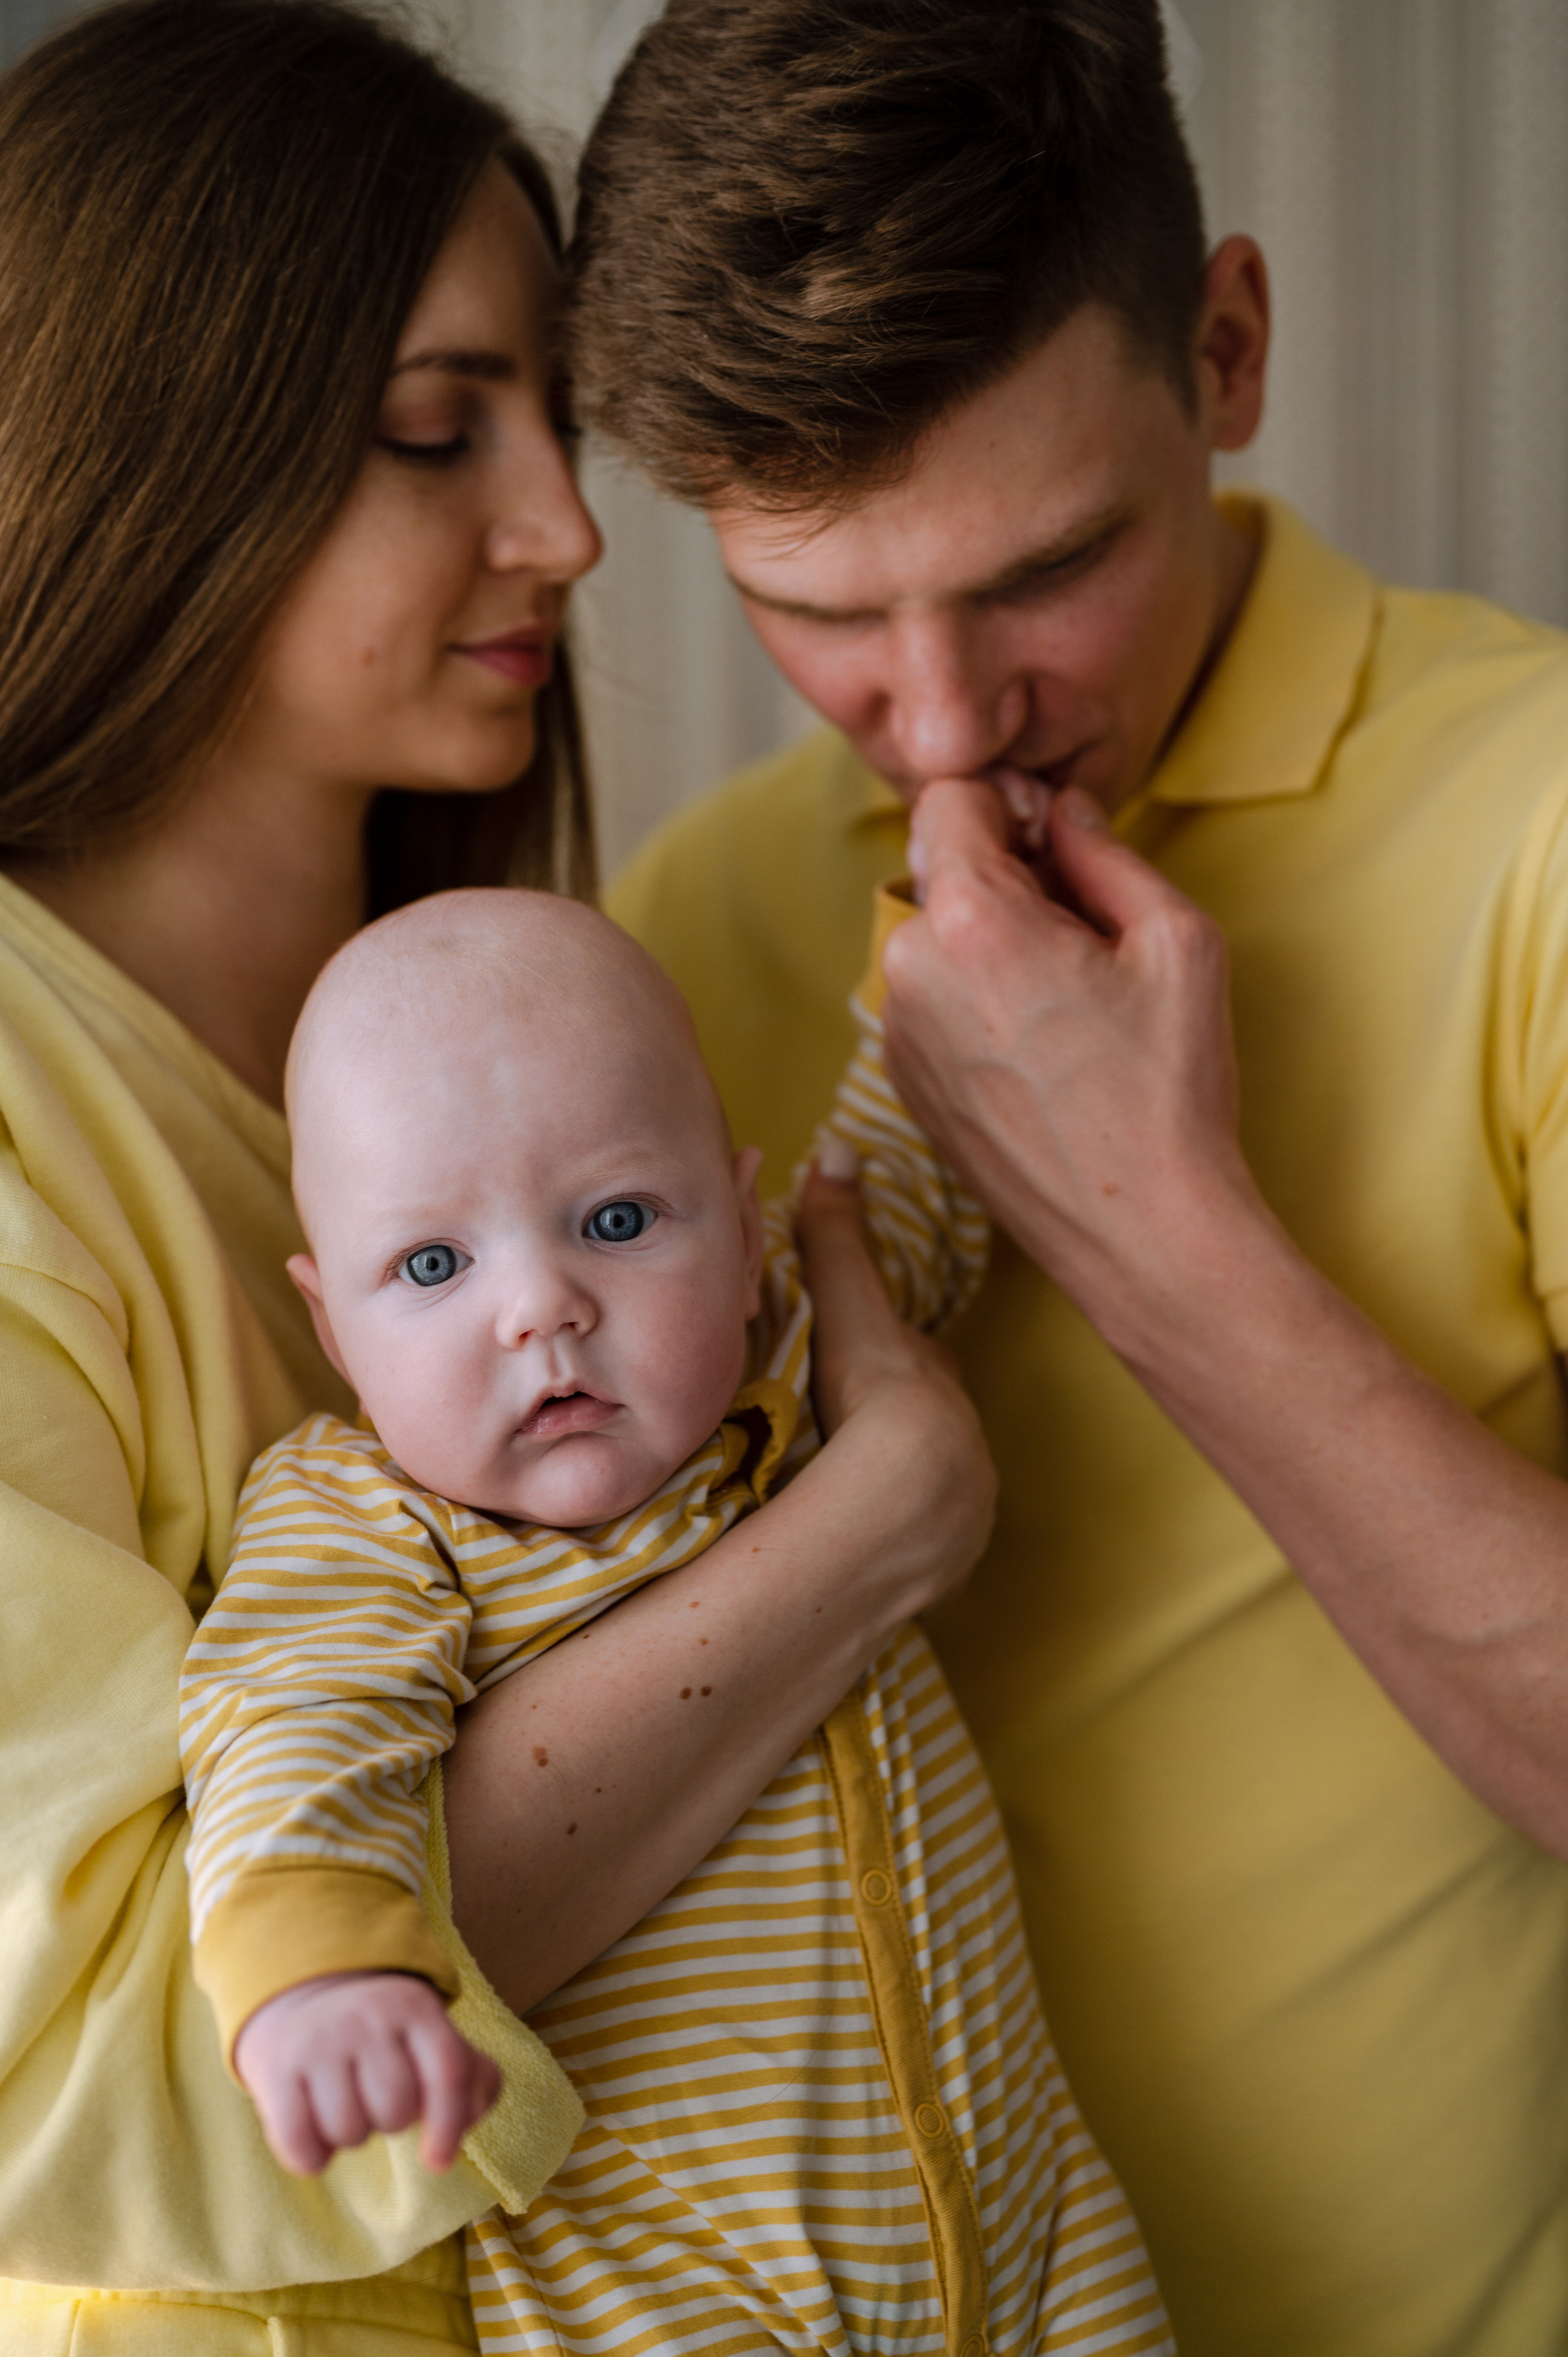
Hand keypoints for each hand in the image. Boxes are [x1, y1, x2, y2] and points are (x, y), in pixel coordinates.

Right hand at [234, 1970, 499, 2176]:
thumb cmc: (383, 2038)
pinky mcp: (276, 2069)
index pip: (447, 2070)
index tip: (438, 2162)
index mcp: (415, 2007)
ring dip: (351, 2136)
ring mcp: (319, 2039)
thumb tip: (471, 2115)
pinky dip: (311, 2157)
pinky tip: (314, 2130)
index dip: (449, 2124)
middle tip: (375, 2100)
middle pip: (395, 2109)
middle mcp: (368, 2016)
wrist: (302, 1998)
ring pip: (349, 2130)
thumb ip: (472, 2077)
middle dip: (390, 2122)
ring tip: (345, 2105)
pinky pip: (300, 2144)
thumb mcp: (431, 2038)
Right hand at [796, 1153, 994, 1607]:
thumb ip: (838, 1239)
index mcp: (943, 1394)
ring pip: (924, 1489)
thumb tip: (840, 1146)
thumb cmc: (876, 1397)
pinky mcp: (939, 1578)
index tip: (853, 1362)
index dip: (882, 1357)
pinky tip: (849, 1540)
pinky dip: (883, 1538)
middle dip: (892, 1419)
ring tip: (836, 1487)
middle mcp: (969, 1456)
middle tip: (840, 1422)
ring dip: (889, 1485)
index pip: (915, 1366)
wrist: (900, 1506)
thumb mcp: (851, 1314)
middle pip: (925, 1427)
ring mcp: (959, 1523)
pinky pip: (913, 1547)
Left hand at [884, 776, 1254, 1351]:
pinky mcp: (903, 1081)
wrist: (1138, 1230)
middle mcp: (910, 970)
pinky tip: (1041, 1052)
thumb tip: (1065, 811)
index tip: (1058, 844)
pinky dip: (976, 1002)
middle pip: (942, 869)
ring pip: (936, 938)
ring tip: (1068, 1006)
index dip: (1010, 807)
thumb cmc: (1168, 1089)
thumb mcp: (1177, 941)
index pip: (949, 798)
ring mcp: (898, 1032)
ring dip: (990, 945)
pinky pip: (932, 1001)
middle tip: (1083, 936)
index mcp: (970, 921)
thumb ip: (1108, 853)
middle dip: (1005, 879)